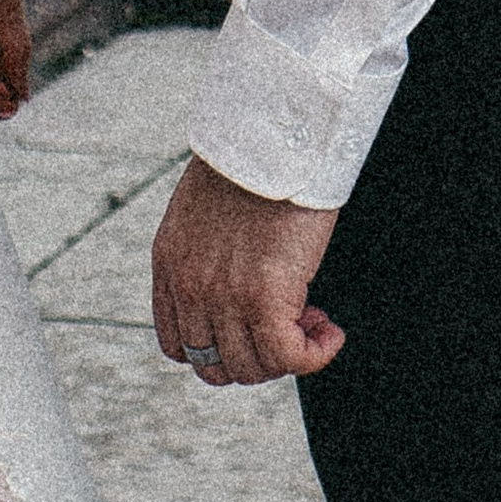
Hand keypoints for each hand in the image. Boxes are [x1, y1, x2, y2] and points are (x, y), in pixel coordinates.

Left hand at [151, 156, 343, 388]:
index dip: (219, 348)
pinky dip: (315, 354)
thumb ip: (205, 253)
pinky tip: (331, 331)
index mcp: (169, 263)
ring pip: (253, 368)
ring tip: (313, 319)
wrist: (272, 133)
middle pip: (216, 366)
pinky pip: (290, 358)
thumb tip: (236, 282)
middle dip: (256, 355)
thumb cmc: (252, 158)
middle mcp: (190, 286)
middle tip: (289, 324)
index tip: (251, 327)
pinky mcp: (264, 298)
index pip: (178, 345)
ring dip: (288, 354)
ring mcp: (224, 297)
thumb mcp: (203, 209)